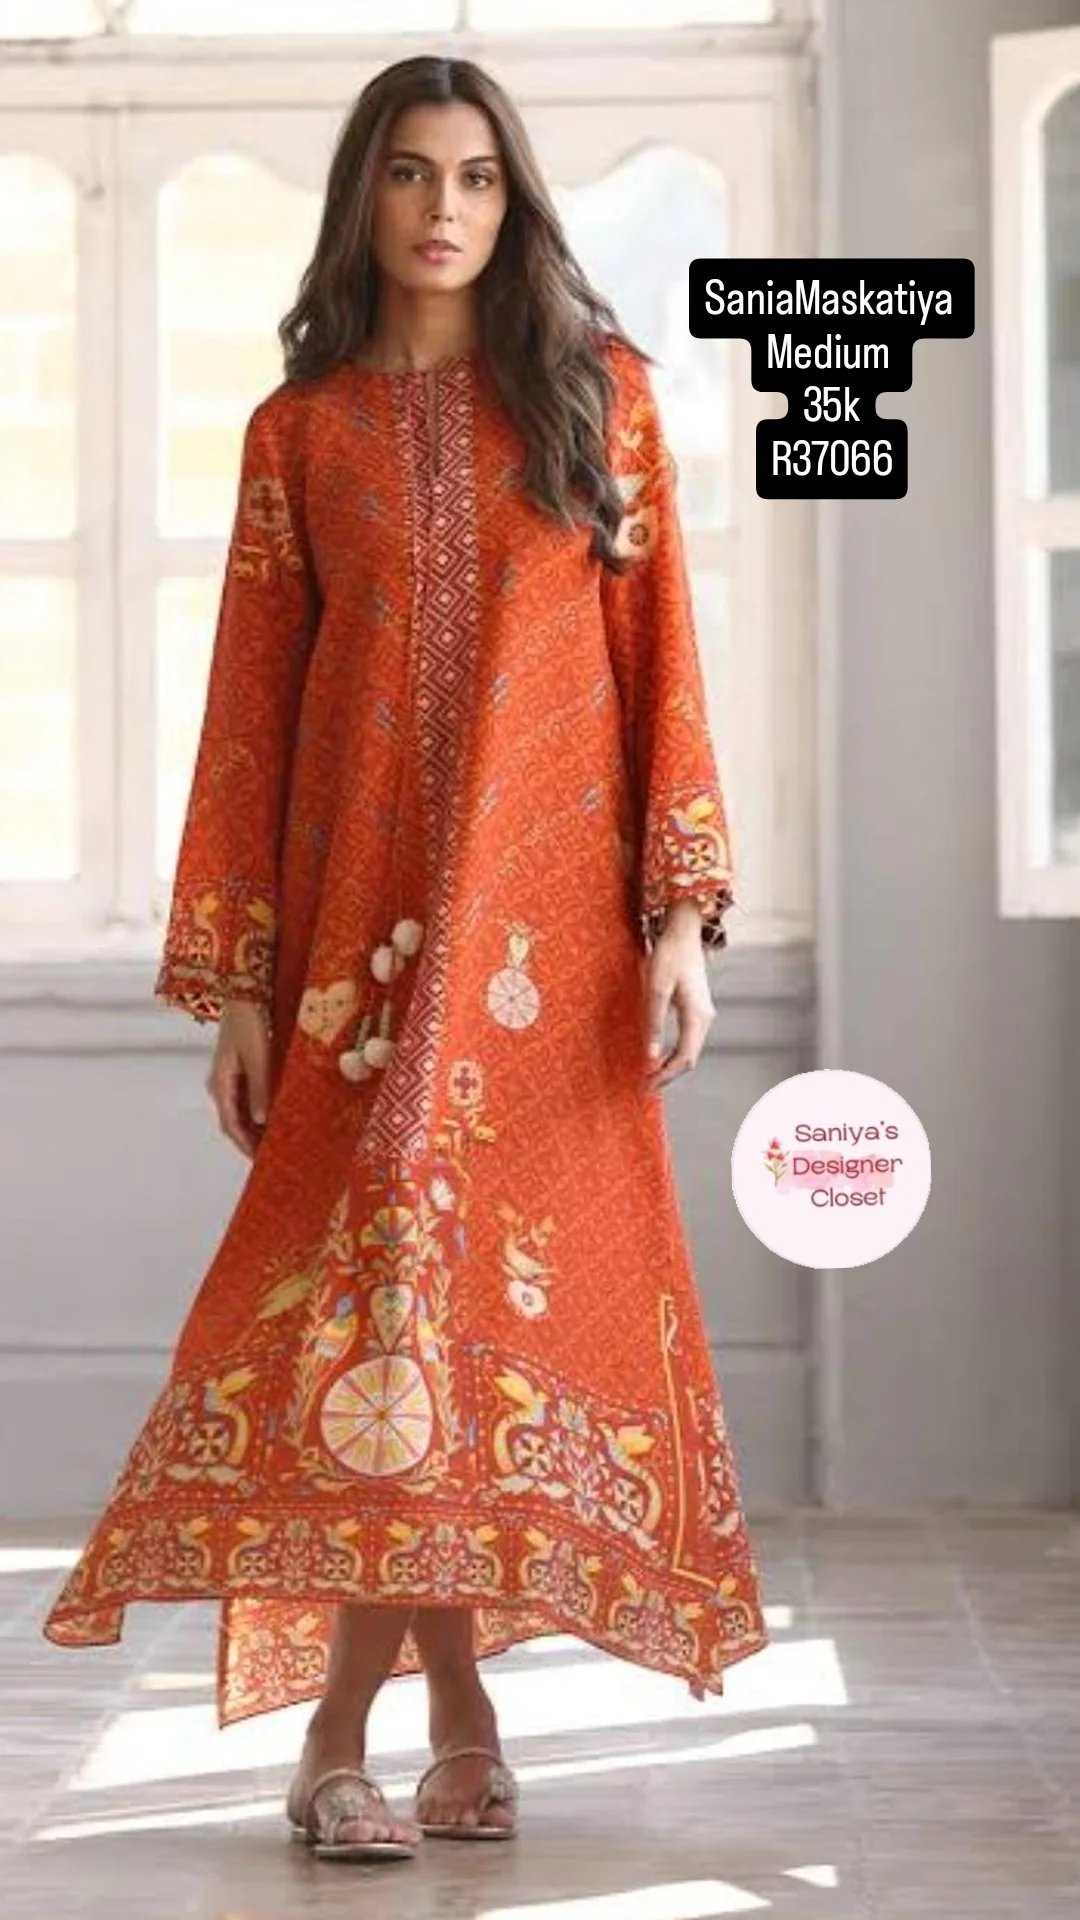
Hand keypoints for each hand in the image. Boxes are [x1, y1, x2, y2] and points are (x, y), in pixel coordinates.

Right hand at [206, 999, 271, 1157]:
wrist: (244, 993)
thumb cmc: (248, 1021)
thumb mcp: (258, 1057)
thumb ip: (260, 1089)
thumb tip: (261, 1121)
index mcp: (220, 1084)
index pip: (231, 1124)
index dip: (245, 1145)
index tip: (261, 1160)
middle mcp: (221, 1084)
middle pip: (235, 1121)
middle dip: (252, 1140)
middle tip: (273, 1155)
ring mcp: (230, 1077)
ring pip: (242, 1111)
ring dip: (256, 1127)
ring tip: (277, 1139)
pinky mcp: (240, 1069)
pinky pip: (248, 1097)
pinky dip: (260, 1110)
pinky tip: (275, 1114)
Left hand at [643, 903, 714, 1089]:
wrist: (683, 932)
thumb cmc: (668, 957)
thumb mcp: (655, 990)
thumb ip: (653, 1024)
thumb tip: (649, 1057)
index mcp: (696, 1017)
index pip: (684, 1058)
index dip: (665, 1075)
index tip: (645, 1085)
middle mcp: (704, 1019)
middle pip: (689, 1058)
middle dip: (667, 1075)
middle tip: (643, 1086)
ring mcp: (702, 1014)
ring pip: (689, 1050)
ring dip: (670, 1065)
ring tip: (648, 1075)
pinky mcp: (696, 1009)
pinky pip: (687, 1040)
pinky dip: (673, 1052)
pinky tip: (657, 1055)